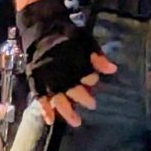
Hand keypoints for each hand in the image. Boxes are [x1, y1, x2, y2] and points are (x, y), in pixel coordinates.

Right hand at [18, 0, 117, 123]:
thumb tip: (113, 70)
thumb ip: (98, 56)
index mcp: (76, 64)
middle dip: (85, 99)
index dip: (93, 79)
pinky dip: (46, 111)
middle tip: (93, 105)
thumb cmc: (66, 33)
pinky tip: (51, 121)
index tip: (96, 81)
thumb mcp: (86, 41)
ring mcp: (48, 80)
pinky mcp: (37, 82)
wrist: (42, 27)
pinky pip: (41, 100)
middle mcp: (62, 75)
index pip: (89, 77)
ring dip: (68, 112)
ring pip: (59, 101)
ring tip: (77, 122)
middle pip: (75, 92)